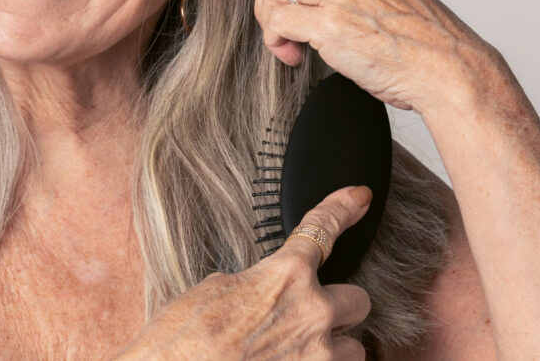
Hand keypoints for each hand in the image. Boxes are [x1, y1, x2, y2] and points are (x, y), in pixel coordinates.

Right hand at [114, 186, 374, 359]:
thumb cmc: (179, 341)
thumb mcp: (211, 291)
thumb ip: (253, 284)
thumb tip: (262, 293)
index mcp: (284, 276)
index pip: (322, 228)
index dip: (343, 207)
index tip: (360, 196)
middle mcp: (312, 313)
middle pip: (359, 300)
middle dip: (338, 308)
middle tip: (310, 318)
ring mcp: (318, 358)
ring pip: (355, 349)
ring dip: (332, 350)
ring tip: (297, 354)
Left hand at [253, 0, 498, 114]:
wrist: (449, 68)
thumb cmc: (419, 40)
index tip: (296, 12)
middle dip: (270, 3)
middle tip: (286, 32)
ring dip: (271, 23)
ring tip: (292, 46)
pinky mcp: (330, 21)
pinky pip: (277, 22)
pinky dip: (276, 41)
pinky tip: (294, 55)